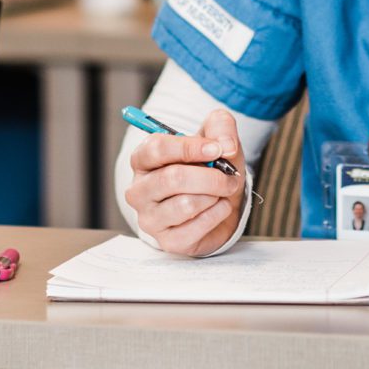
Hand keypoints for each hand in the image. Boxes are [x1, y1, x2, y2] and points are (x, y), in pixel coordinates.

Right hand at [125, 108, 247, 257]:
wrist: (219, 202)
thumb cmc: (209, 167)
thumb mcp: (216, 137)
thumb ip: (221, 127)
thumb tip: (226, 147)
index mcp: (143, 160)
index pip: (156, 149)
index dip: (189, 147)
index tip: (216, 149)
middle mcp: (138, 190)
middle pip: (172, 178)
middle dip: (211, 177)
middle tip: (230, 177)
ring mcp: (149, 218)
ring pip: (186, 205)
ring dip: (214, 195)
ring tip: (221, 192)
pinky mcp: (167, 241)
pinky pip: (196, 226)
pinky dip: (217, 214)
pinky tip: (218, 208)